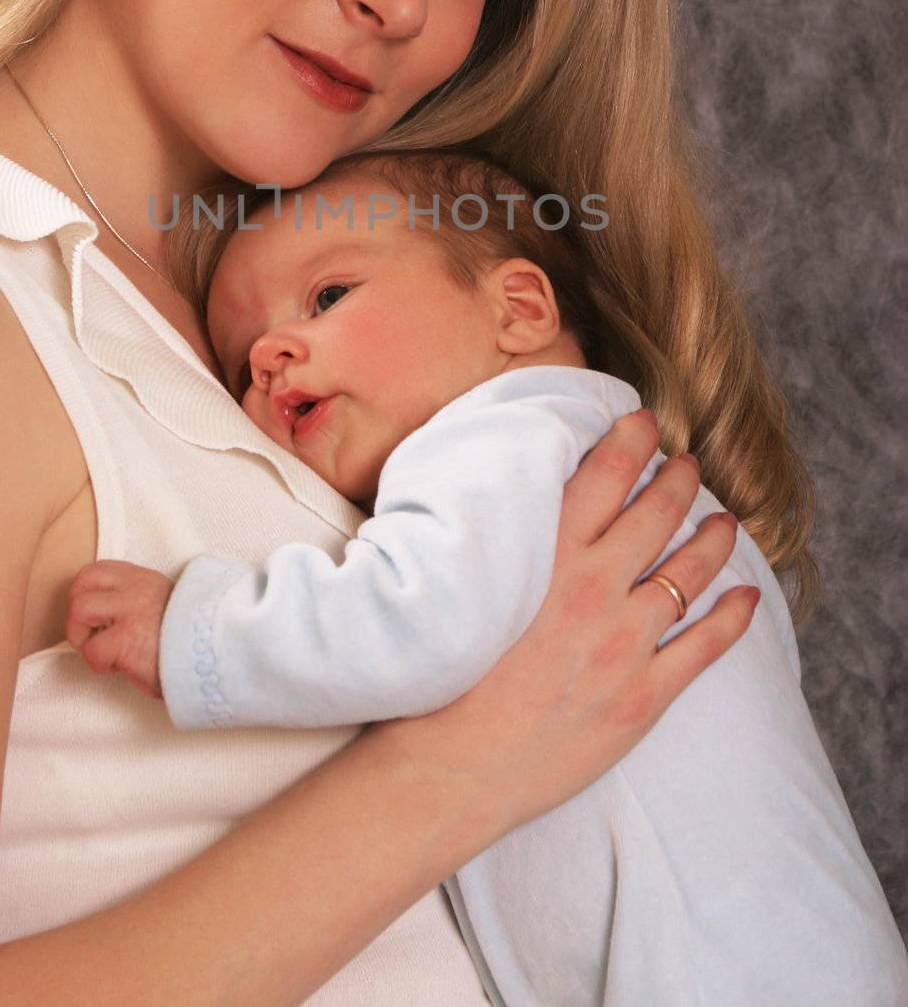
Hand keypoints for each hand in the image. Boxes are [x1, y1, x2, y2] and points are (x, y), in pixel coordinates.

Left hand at [66, 559, 173, 699]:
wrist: (215, 656)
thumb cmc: (186, 641)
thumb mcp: (163, 606)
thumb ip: (136, 601)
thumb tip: (103, 618)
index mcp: (143, 579)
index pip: (97, 570)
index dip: (85, 594)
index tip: (95, 618)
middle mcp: (135, 588)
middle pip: (81, 582)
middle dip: (77, 613)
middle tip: (90, 636)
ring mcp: (130, 610)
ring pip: (80, 609)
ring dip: (83, 637)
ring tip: (103, 653)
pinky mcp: (127, 640)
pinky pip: (93, 650)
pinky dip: (100, 664)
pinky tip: (119, 669)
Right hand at [377, 408, 758, 841]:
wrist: (450, 766)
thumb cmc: (443, 674)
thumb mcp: (464, 582)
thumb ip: (502, 539)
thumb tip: (513, 498)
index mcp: (546, 555)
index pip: (604, 474)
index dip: (631, 440)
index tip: (644, 423)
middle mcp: (592, 589)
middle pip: (656, 515)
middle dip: (679, 481)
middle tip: (687, 465)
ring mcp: (623, 643)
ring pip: (690, 573)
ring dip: (713, 539)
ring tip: (724, 519)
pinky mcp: (642, 696)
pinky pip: (705, 646)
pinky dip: (734, 617)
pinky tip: (747, 596)